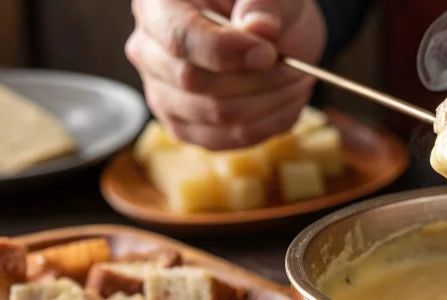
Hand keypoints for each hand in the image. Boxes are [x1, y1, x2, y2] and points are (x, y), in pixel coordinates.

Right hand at [126, 0, 325, 149]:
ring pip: (214, 116)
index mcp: (158, 6)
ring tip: (298, 83)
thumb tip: (259, 30)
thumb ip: (261, 4)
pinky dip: (267, 125)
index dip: (225, 52)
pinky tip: (287, 103)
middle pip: (193, 82)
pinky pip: (226, 139)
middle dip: (256, 80)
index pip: (179, 38)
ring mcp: (162, 94)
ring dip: (268, 104)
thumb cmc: (260, 4)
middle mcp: (148, 52)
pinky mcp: (185, 126)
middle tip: (296, 68)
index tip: (268, 53)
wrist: (267, 31)